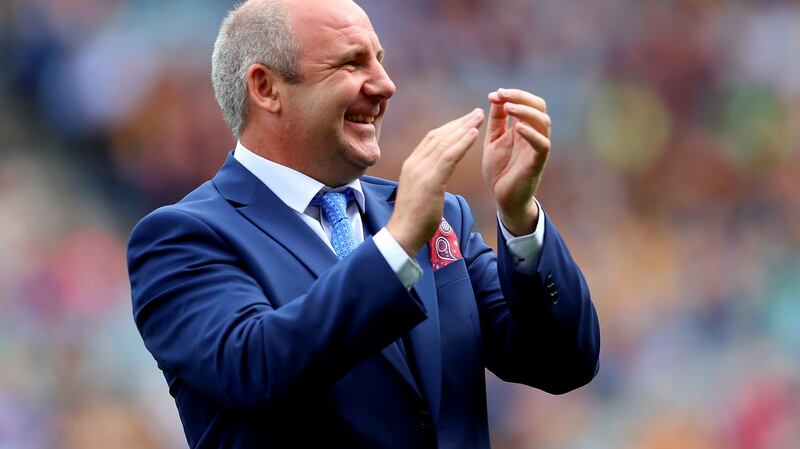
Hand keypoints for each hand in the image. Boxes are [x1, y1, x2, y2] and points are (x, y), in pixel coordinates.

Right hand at [387, 108, 484, 255]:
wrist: (403, 233)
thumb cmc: (413, 219)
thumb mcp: (420, 192)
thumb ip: (428, 179)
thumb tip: (438, 177)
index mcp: (411, 164)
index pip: (431, 139)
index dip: (449, 127)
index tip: (464, 120)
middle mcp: (414, 162)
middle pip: (439, 135)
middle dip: (459, 122)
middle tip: (476, 112)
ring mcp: (421, 170)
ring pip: (445, 142)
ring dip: (464, 127)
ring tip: (479, 116)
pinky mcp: (430, 180)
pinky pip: (449, 156)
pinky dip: (463, 142)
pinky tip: (475, 133)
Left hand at [482, 88, 550, 235]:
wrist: (503, 198)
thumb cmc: (500, 170)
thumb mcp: (494, 140)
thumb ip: (497, 121)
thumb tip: (496, 97)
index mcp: (524, 128)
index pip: (527, 102)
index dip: (513, 94)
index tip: (494, 94)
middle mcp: (534, 135)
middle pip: (539, 106)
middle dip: (521, 96)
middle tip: (502, 95)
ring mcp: (537, 148)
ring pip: (543, 122)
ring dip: (525, 111)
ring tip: (508, 108)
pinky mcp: (537, 163)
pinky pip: (542, 145)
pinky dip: (532, 134)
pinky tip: (517, 128)